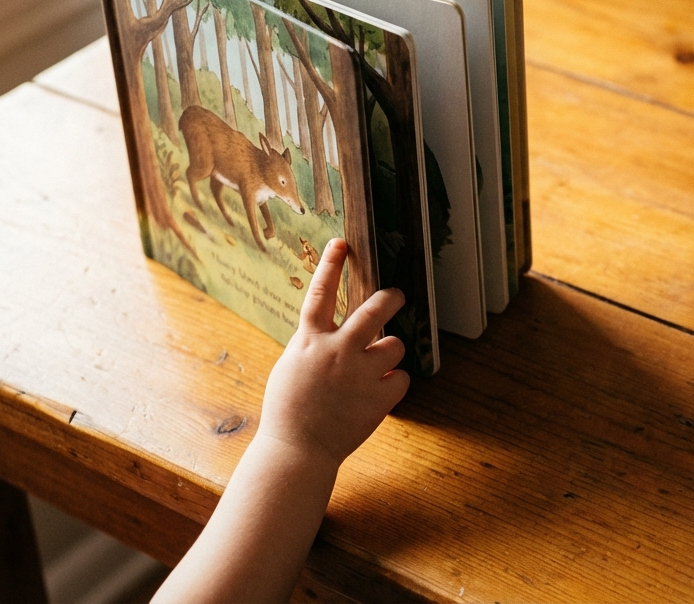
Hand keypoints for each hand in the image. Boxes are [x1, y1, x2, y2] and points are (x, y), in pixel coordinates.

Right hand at [257, 238, 409, 466]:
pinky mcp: (380, 397)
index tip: (341, 243)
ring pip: (395, 345)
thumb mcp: (292, 366)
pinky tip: (376, 396)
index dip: (330, 265)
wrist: (297, 450)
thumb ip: (315, 344)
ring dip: (389, 355)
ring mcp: (360, 374)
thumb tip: (336, 329)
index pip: (319, 293)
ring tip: (373, 371)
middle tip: (397, 296)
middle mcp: (337, 351)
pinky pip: (403, 378)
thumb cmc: (291, 408)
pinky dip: (393, 385)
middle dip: (392, 298)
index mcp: (309, 342)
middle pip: (375, 309)